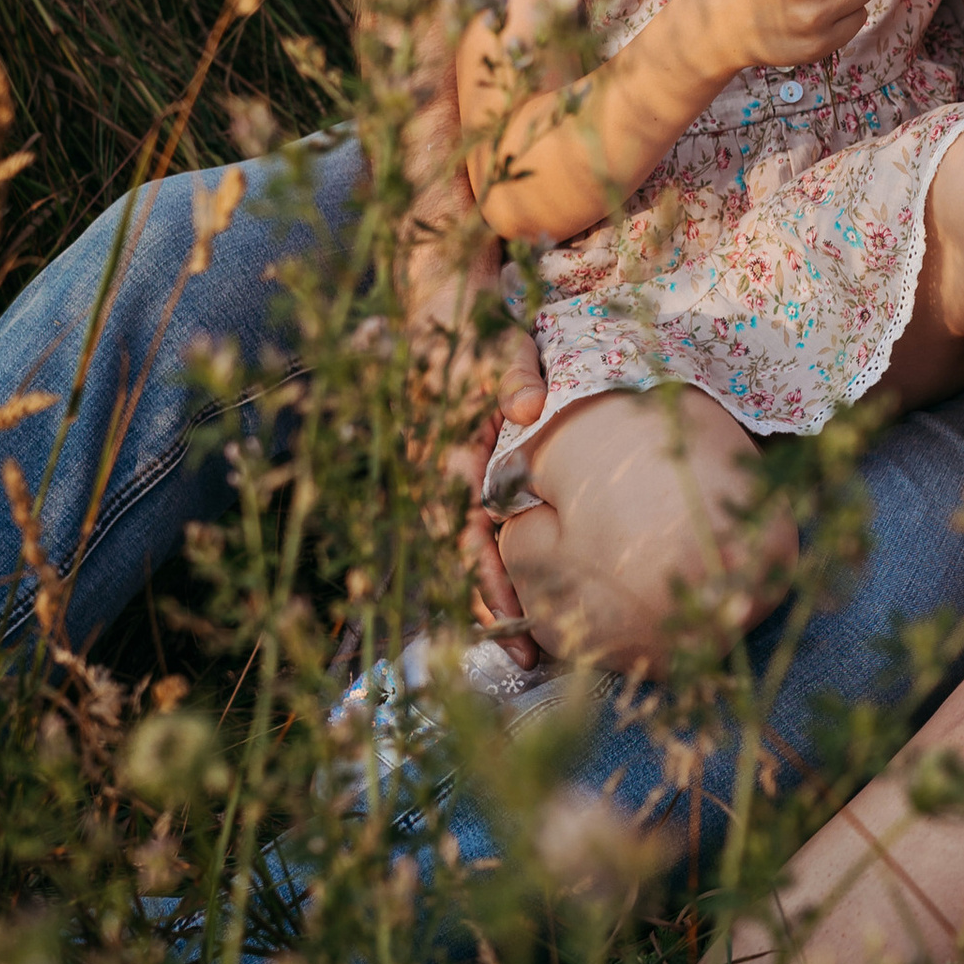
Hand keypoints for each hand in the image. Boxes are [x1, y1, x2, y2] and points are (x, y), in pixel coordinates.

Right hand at [450, 316, 545, 659]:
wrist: (438, 305)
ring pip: (460, 552)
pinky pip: (466, 531)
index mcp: (443, 451)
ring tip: (525, 645)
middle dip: (489, 610)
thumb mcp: (495, 345)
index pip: (463, 532)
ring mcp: (439, 476)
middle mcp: (434, 473)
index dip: (487, 581)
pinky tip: (514, 597)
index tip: (514, 623)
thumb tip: (529, 407)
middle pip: (459, 558)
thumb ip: (512, 374)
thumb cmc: (472, 328)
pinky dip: (485, 567)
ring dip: (487, 597)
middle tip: (527, 658)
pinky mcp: (451, 473)